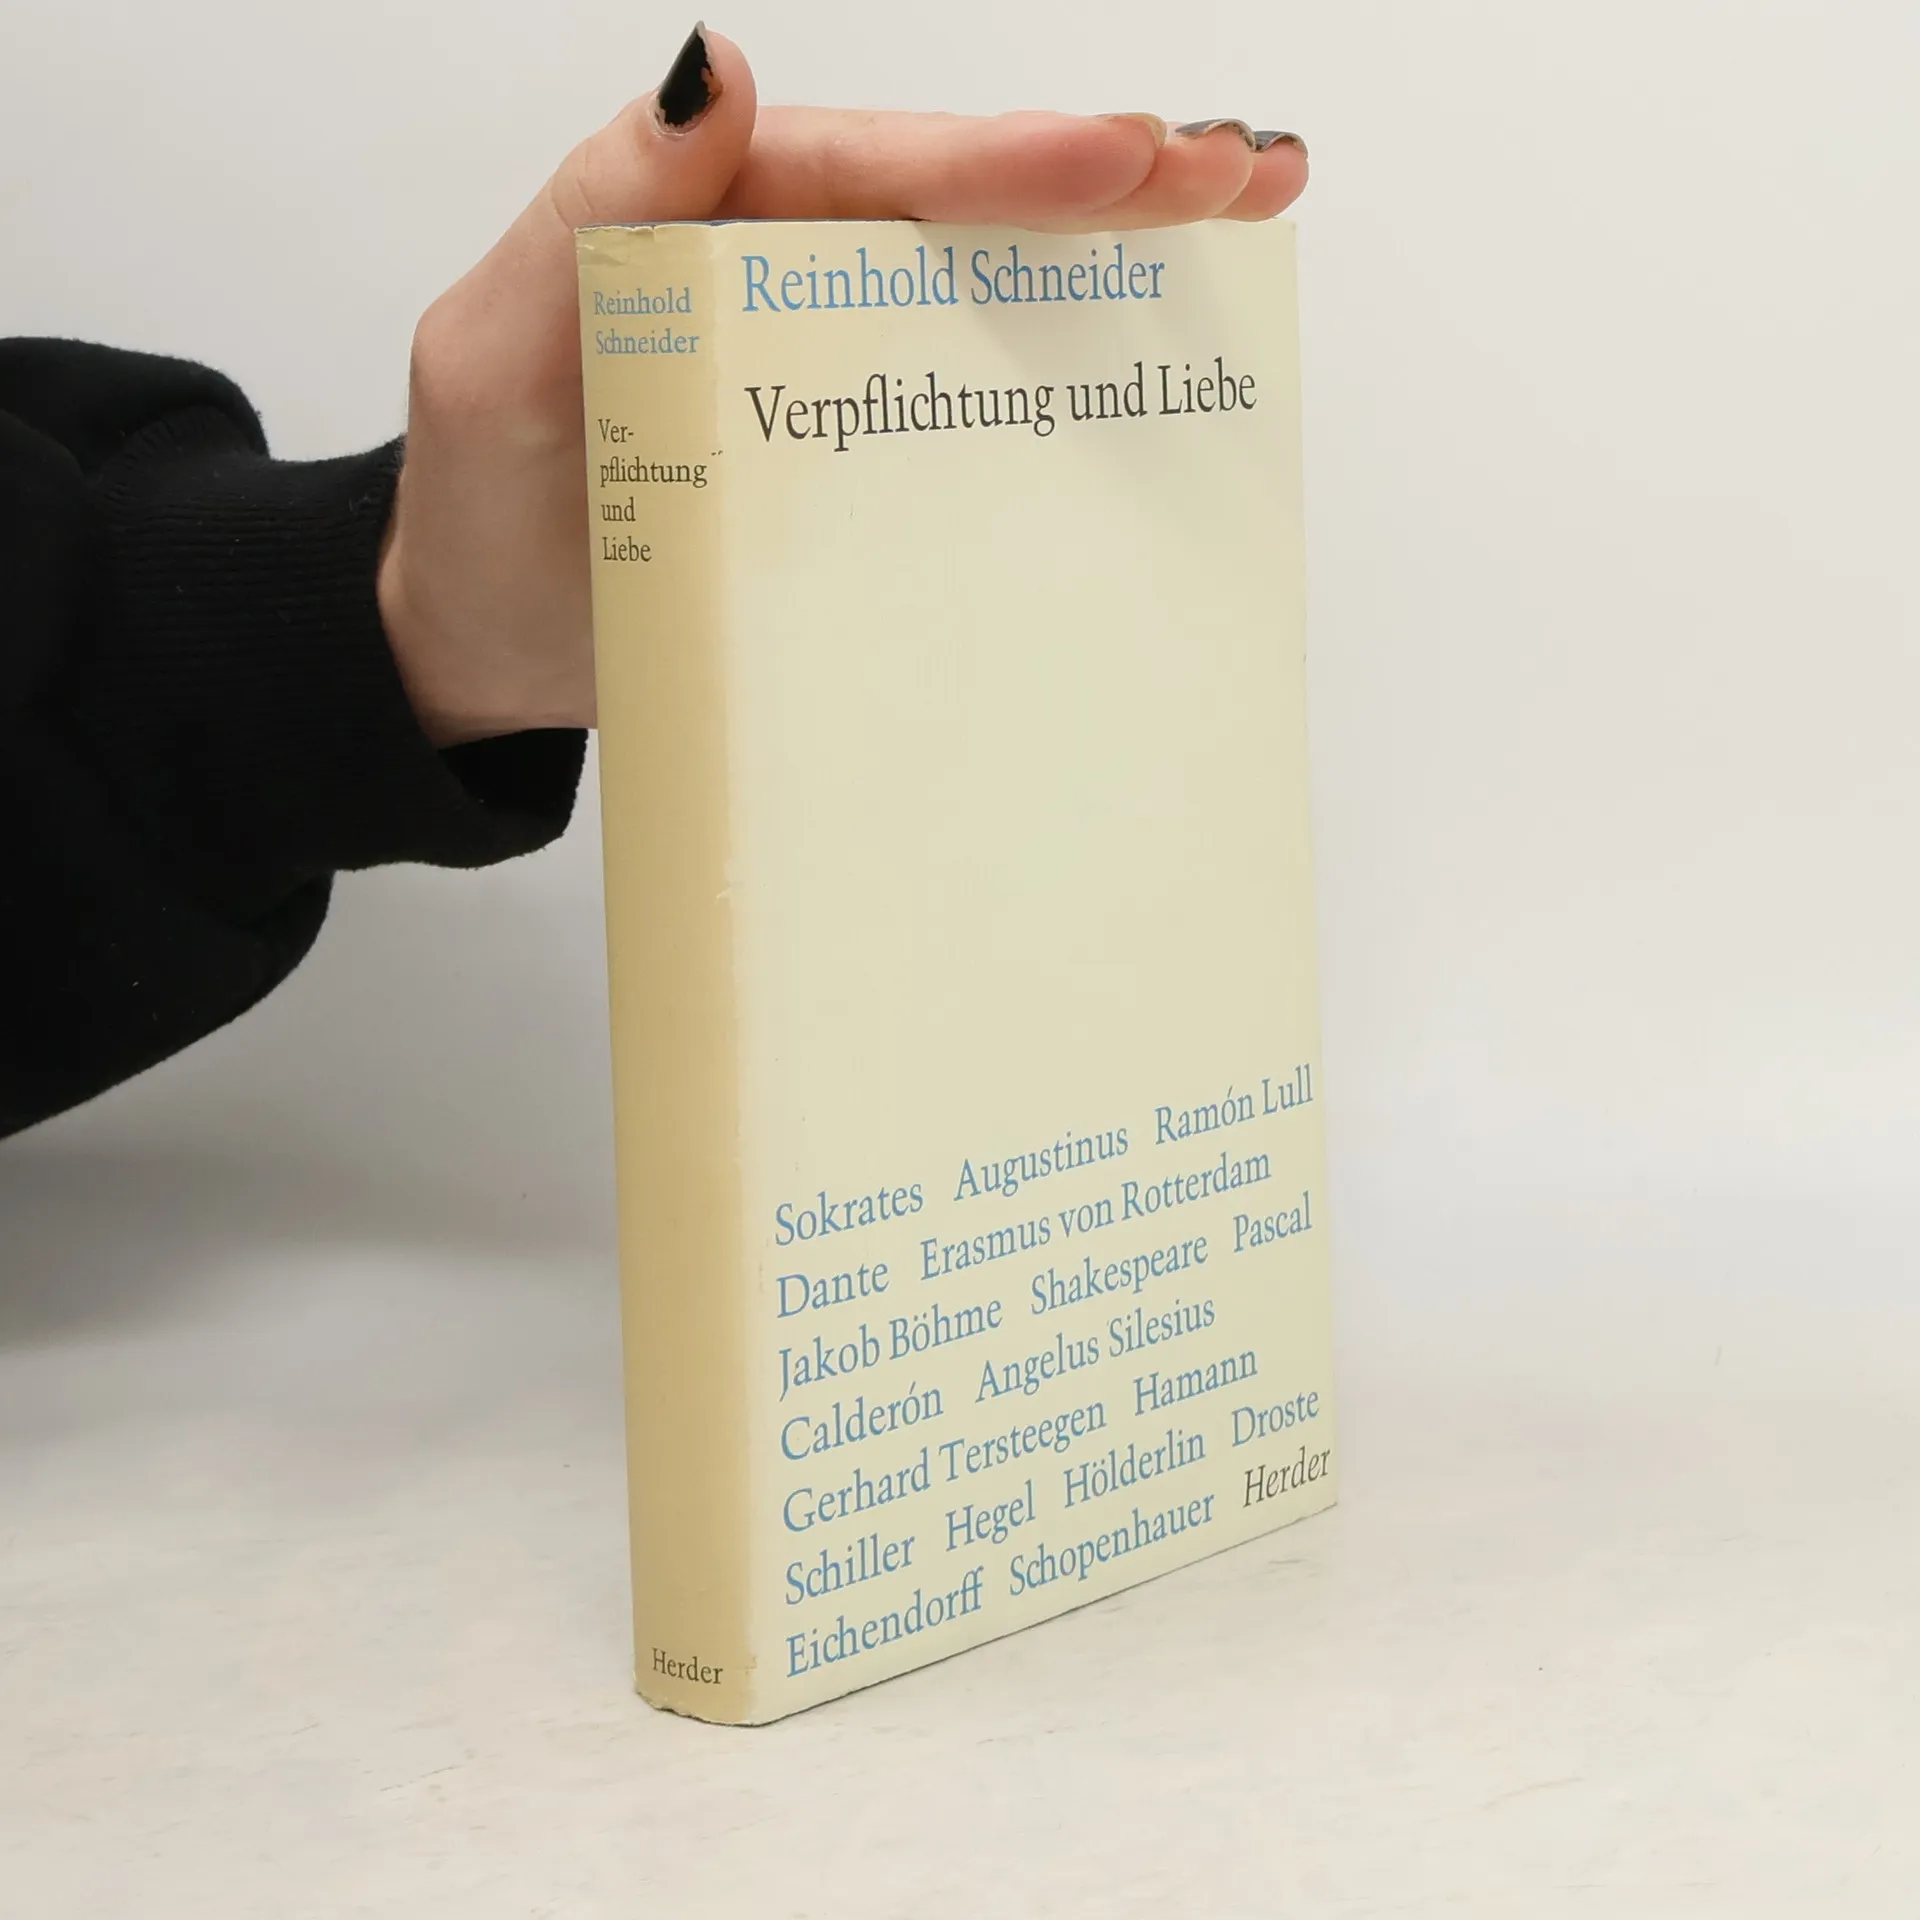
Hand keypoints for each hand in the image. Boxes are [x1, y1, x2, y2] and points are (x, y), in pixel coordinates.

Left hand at [378, 26, 1308, 745]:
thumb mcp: (494, 353)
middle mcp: (786, 290)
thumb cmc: (472, 506)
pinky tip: (1147, 374)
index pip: (872, 173)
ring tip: (1244, 222)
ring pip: (983, 300)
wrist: (475, 650)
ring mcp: (830, 385)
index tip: (1122, 159)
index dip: (1000, 164)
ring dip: (1113, 264)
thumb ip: (588, 221)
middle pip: (959, 216)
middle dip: (1105, 184)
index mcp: (710, 233)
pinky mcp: (853, 479)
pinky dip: (1059, 390)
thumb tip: (709, 72)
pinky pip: (964, 419)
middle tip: (1244, 171)